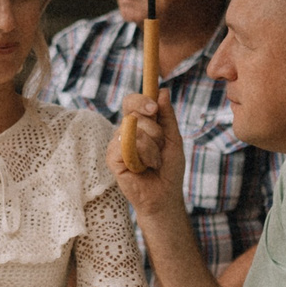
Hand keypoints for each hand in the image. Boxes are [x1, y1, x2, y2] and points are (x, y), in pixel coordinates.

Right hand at [108, 90, 188, 215]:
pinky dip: (142, 156)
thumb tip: (163, 91)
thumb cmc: (169, 168)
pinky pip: (125, 146)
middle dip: (155, 130)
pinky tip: (143, 168)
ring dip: (152, 148)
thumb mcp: (173, 138)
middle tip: (160, 148)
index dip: (141, 100)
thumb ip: (167, 116)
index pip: (132, 102)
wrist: (165, 195)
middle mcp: (125, 131)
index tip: (154, 109)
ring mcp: (116, 144)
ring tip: (153, 163)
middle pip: (134, 112)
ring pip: (134, 131)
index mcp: (138, 124)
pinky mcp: (112, 158)